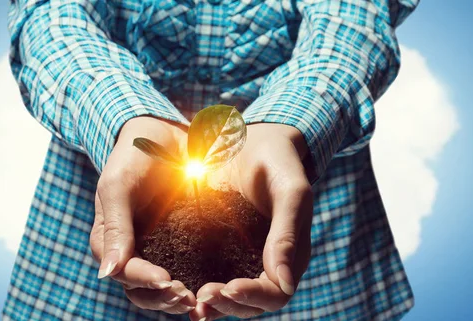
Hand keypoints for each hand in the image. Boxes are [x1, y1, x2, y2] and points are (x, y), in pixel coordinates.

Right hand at [90, 116, 195, 313]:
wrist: (163, 135)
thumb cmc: (134, 156)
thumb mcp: (118, 186)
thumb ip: (114, 227)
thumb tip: (106, 273)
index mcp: (108, 239)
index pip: (123, 272)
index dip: (143, 280)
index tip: (167, 281)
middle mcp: (130, 249)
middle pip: (140, 290)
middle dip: (162, 298)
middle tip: (187, 296)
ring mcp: (155, 248)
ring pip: (162, 289)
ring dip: (176, 298)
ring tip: (197, 298)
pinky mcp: (179, 243)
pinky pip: (185, 270)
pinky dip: (194, 282)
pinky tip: (211, 286)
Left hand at [190, 123, 313, 320]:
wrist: (253, 140)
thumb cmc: (279, 162)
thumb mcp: (290, 193)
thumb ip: (287, 235)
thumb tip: (284, 285)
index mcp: (291, 254)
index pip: (276, 293)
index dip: (253, 296)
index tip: (228, 287)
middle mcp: (269, 262)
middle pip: (252, 304)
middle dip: (228, 304)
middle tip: (202, 294)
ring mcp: (245, 256)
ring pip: (231, 297)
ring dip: (213, 303)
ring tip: (190, 298)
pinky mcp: (223, 246)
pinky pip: (213, 275)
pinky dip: (199, 287)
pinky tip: (181, 288)